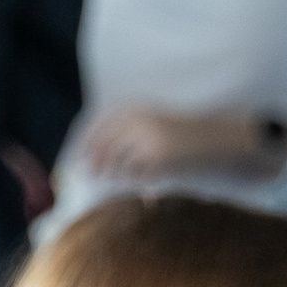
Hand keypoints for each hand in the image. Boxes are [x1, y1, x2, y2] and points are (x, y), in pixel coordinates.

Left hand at [75, 103, 272, 182]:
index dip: (80, 143)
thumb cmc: (178, 134)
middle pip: (100, 147)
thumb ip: (121, 133)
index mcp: (133, 108)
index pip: (94, 125)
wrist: (214, 136)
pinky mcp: (154, 155)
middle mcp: (136, 119)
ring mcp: (145, 137)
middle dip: (93, 164)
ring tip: (135, 170)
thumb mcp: (148, 124)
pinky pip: (133, 174)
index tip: (72, 160)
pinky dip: (136, 178)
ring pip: (115, 163)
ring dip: (117, 173)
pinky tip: (150, 172)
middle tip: (89, 176)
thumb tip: (88, 156)